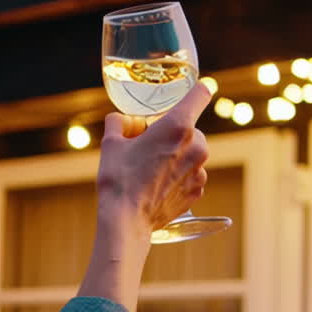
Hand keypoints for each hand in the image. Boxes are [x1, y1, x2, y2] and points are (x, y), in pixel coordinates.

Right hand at [97, 82, 209, 235]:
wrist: (126, 221)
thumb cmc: (119, 179)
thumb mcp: (111, 143)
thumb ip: (118, 122)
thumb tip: (122, 120)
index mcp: (178, 125)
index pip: (201, 93)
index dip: (195, 90)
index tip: (190, 94)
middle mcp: (196, 146)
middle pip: (189, 128)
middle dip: (171, 134)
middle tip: (148, 146)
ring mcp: (199, 170)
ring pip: (190, 153)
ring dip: (175, 156)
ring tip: (149, 169)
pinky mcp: (197, 190)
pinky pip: (190, 175)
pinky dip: (177, 176)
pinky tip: (156, 185)